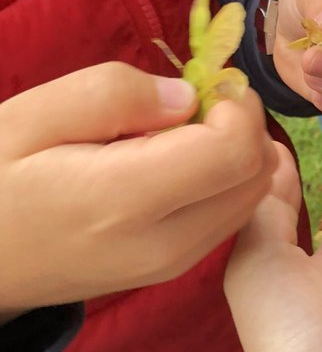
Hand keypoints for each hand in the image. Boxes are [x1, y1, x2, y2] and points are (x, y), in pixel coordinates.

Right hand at [0, 63, 278, 319]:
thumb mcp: (34, 115)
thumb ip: (115, 94)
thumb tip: (188, 96)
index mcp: (126, 201)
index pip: (235, 152)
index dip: (236, 105)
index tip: (203, 82)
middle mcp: (165, 244)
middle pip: (256, 176)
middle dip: (243, 125)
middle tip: (197, 98)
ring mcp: (173, 265)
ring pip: (252, 198)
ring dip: (237, 152)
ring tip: (183, 128)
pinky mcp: (174, 270)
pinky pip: (230, 215)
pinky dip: (225, 179)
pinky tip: (179, 160)